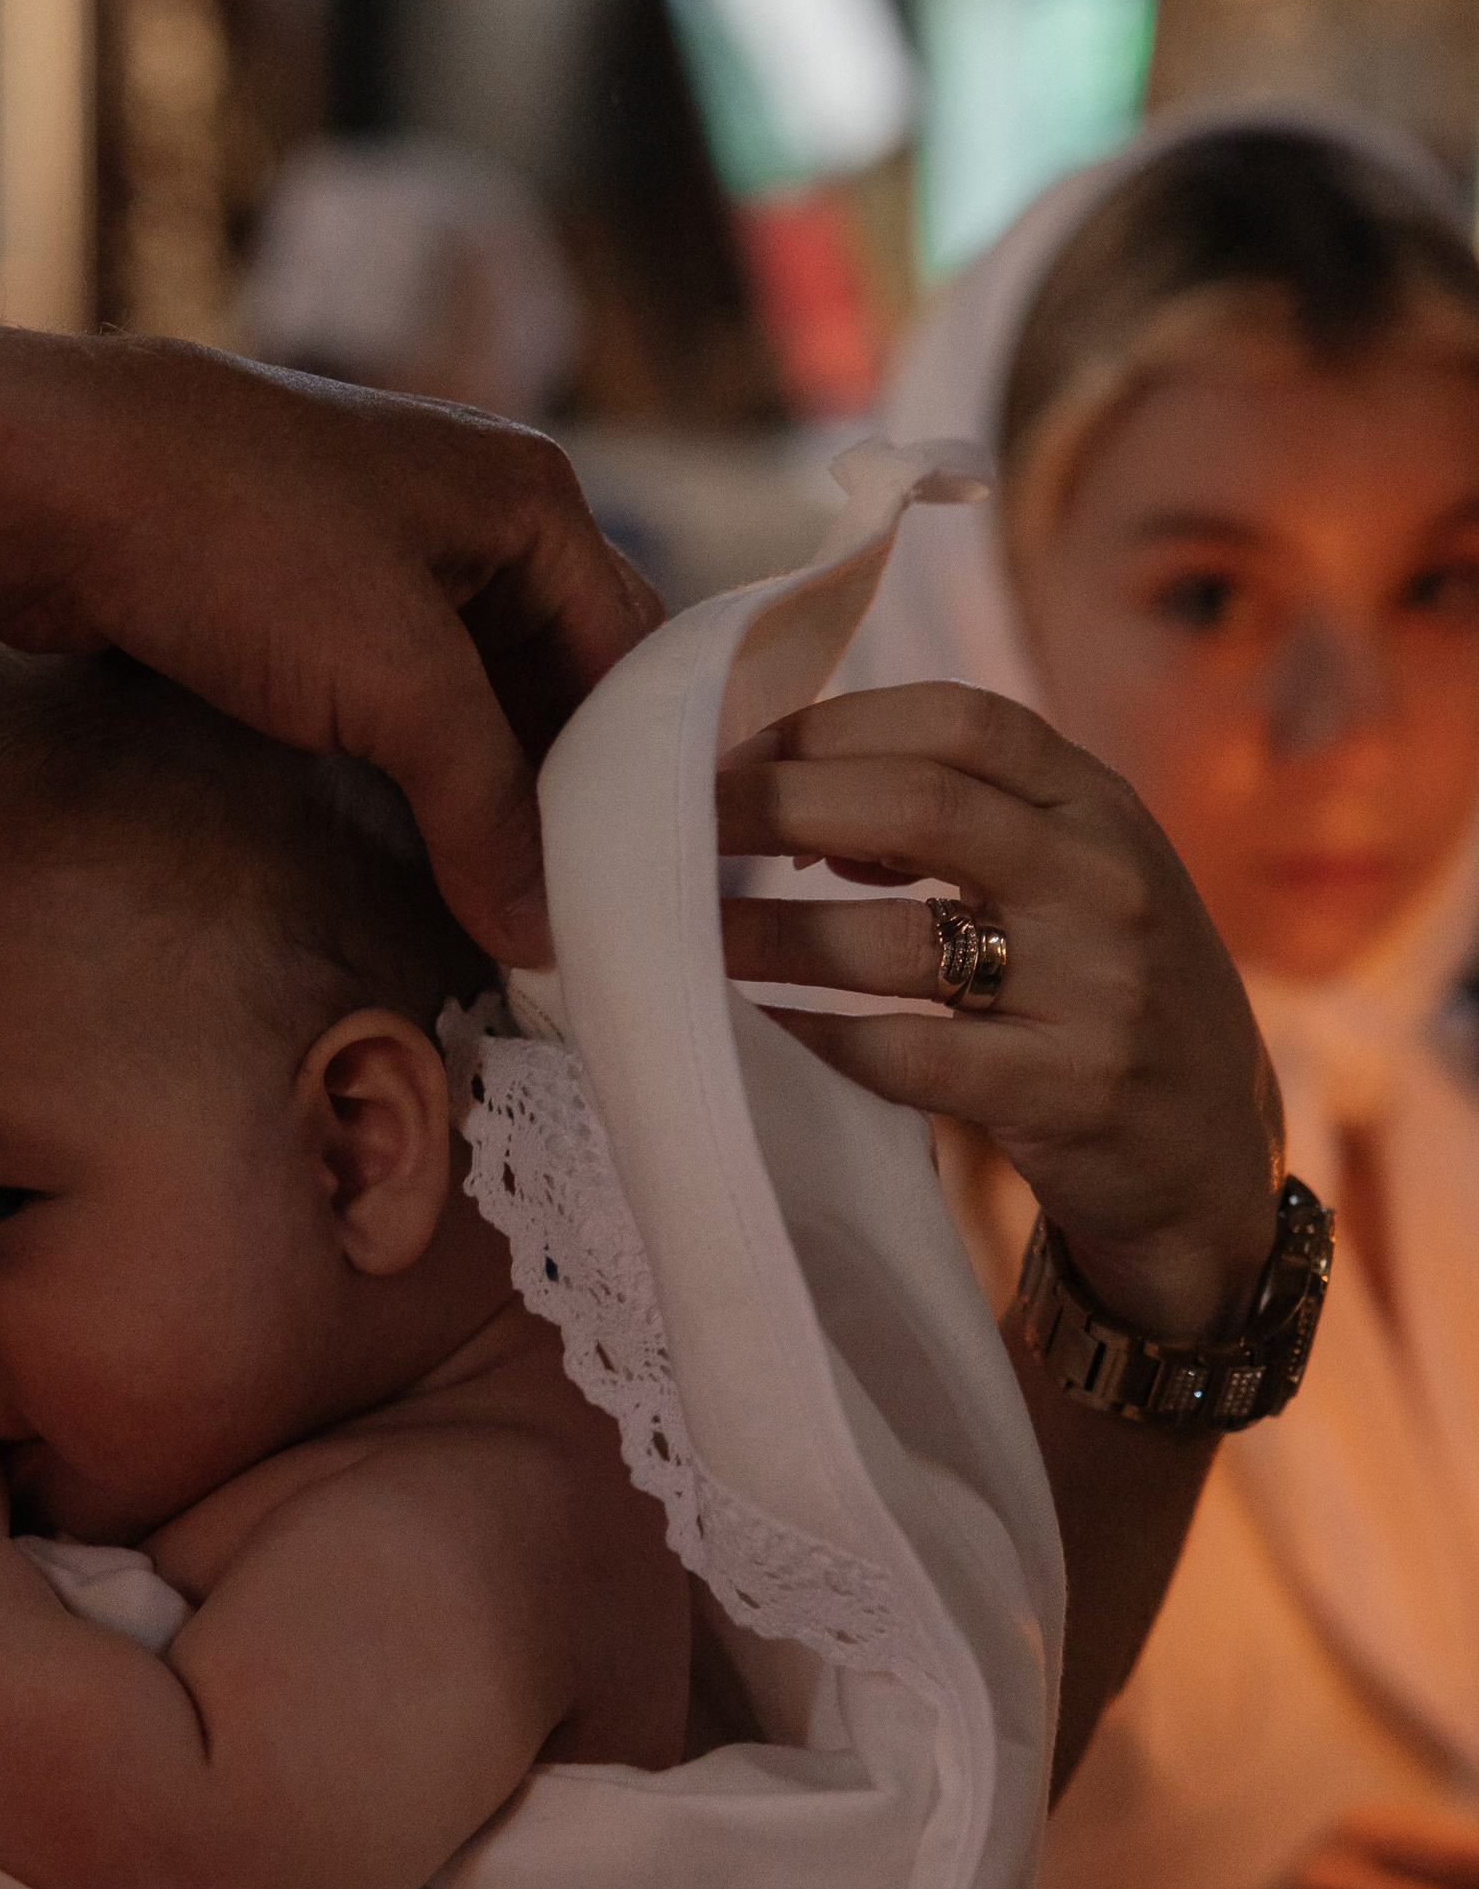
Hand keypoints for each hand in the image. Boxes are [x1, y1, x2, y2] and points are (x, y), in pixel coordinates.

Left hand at [0, 322, 657, 961]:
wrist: (47, 483)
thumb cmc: (241, 544)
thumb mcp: (394, 681)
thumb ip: (485, 808)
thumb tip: (543, 932)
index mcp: (532, 498)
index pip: (638, 655)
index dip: (653, 773)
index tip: (654, 886)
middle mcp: (473, 515)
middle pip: (562, 679)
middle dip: (569, 790)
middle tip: (586, 909)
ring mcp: (384, 551)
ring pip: (476, 694)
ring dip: (491, 788)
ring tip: (515, 899)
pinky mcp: (302, 594)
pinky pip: (396, 696)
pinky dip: (421, 769)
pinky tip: (427, 846)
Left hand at [719, 680, 1281, 1338]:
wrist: (1212, 1167)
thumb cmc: (1106, 1001)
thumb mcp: (1077, 880)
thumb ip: (968, 822)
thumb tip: (794, 789)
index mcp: (1104, 807)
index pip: (960, 721)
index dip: (832, 726)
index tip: (731, 753)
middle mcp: (1109, 882)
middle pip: (918, 805)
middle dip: (777, 806)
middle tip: (675, 828)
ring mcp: (1099, 990)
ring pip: (898, 938)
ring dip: (769, 934)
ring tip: (685, 937)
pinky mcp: (1070, 1095)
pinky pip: (909, 1056)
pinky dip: (816, 1036)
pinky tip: (755, 1029)